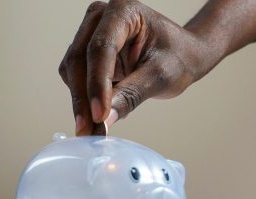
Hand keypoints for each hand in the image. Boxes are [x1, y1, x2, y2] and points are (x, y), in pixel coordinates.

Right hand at [59, 0, 215, 135]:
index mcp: (124, 11)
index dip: (97, 85)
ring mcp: (91, 33)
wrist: (183, 56)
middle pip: (80, 59)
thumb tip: (104, 120)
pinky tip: (94, 117)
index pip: (101, 48)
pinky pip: (75, 77)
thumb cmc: (179, 58)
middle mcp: (102, 17)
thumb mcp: (161, 76)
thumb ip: (132, 95)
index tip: (99, 115)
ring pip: (72, 69)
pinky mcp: (87, 52)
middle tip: (88, 129)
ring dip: (80, 101)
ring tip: (91, 130)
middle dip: (83, 98)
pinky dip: (83, 99)